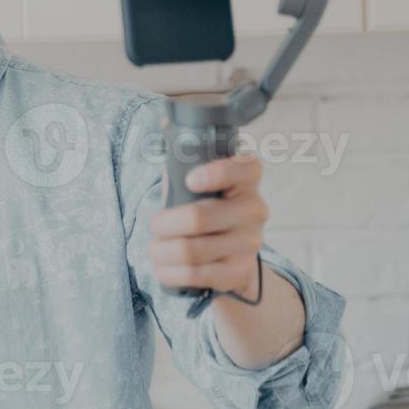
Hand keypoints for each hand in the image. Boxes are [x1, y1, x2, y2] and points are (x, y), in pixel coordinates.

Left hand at [148, 154, 266, 297]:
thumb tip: (162, 133)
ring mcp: (249, 244)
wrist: (229, 256)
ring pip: (191, 250)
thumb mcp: (197, 185)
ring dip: (161, 251)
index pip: (244, 169)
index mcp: (247, 180)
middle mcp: (254, 210)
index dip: (216, 173)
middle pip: (199, 218)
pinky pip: (195, 275)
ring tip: (155, 249)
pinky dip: (170, 273)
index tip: (189, 180)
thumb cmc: (205, 208)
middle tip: (154, 225)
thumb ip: (182, 166)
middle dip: (164, 224)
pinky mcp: (239, 272)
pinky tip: (162, 268)